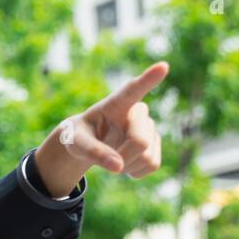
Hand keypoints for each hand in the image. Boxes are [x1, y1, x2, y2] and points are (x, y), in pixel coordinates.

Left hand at [33, 61, 168, 195]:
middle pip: (140, 142)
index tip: (162, 66)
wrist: (88, 143)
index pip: (133, 89)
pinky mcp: (156, 143)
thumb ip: (93, 152)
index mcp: (116, 103)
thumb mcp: (76, 143)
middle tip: (107, 161)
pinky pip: (152, 165)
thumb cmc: (79, 137)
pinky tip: (125, 162)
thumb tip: (118, 166)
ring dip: (127, 167)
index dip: (148, 79)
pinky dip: (135, 172)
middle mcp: (138, 112)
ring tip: (113, 157)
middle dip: (123, 158)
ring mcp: (149, 127)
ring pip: (147, 157)